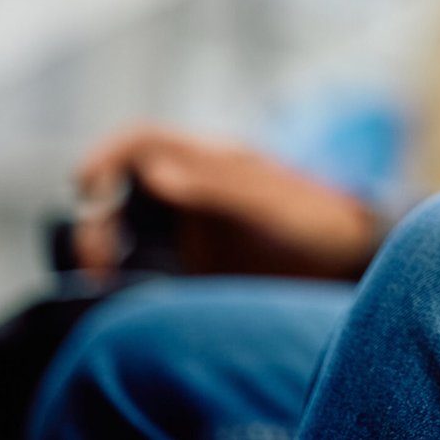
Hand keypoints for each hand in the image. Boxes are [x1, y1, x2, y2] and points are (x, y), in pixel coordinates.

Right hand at [73, 125, 380, 279]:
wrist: (354, 258)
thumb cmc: (320, 220)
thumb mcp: (271, 202)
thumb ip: (216, 186)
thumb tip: (154, 172)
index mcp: (212, 161)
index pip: (143, 142)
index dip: (106, 156)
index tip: (84, 188)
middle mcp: (196, 187)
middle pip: (122, 189)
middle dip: (97, 217)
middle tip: (99, 261)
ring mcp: (196, 223)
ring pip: (129, 225)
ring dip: (107, 246)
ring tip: (106, 279)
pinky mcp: (200, 259)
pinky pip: (150, 260)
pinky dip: (129, 273)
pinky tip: (129, 296)